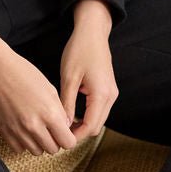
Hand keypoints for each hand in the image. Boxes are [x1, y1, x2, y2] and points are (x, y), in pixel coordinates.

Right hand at [0, 46, 79, 156]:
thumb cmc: (22, 72)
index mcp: (49, 113)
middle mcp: (34, 126)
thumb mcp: (49, 88)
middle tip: (50, 128)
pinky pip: (19, 149)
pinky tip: (22, 129)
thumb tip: (64, 127)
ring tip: (35, 127)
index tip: (64, 132)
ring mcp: (17, 131)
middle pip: (53, 149)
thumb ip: (59, 111)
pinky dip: (23, 142)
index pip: (68, 142)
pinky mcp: (4, 132)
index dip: (68, 137)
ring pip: (37, 151)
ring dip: (39, 142)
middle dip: (54, 140)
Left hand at [60, 7, 118, 140]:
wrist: (93, 33)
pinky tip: (72, 113)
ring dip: (83, 125)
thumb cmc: (79, 51)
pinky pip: (99, 110)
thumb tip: (63, 124)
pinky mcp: (109, 90)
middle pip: (96, 127)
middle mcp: (111, 97)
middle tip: (58, 133)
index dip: (74, 136)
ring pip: (98, 120)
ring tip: (63, 124)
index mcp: (101, 94)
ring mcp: (112, 93)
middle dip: (79, 133)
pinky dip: (87, 116)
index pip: (90, 126)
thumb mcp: (69, 78)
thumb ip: (67, 103)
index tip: (59, 138)